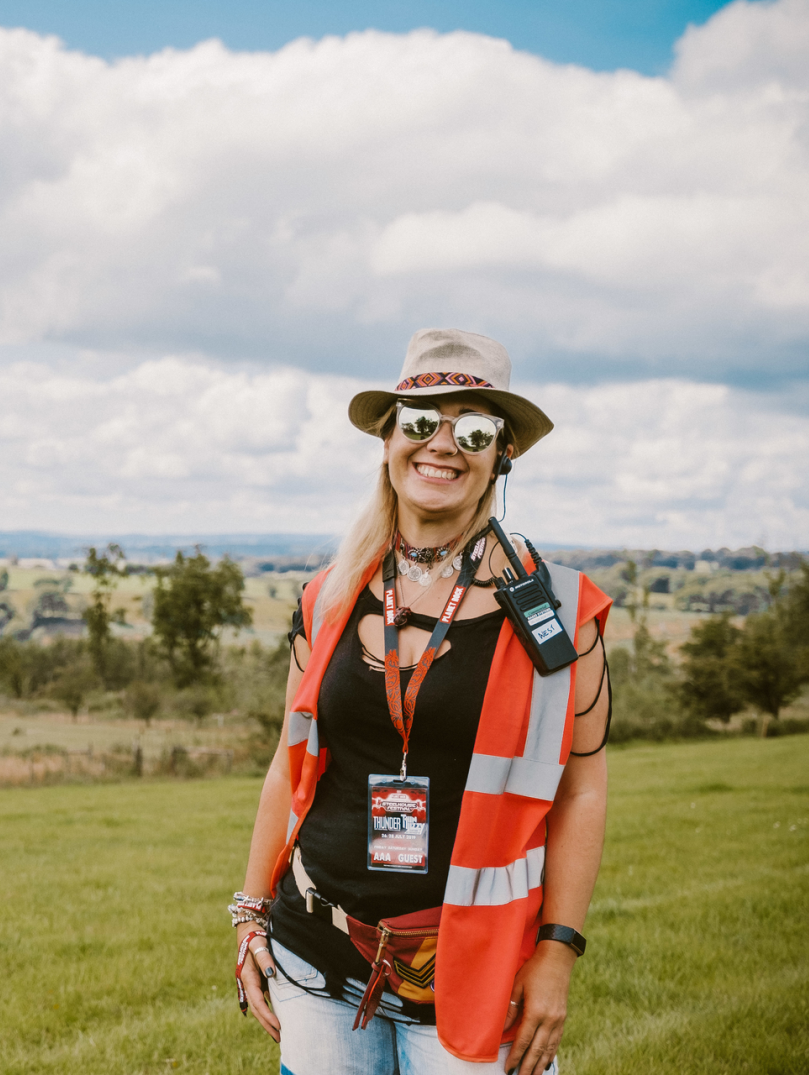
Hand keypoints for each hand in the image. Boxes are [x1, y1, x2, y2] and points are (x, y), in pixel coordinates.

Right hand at [236, 926, 280, 1041]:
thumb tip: (271, 973)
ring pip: (258, 1007)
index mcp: (247, 977)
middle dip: (267, 1024)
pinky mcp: (257, 982)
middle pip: (257, 1009)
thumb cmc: (256, 938)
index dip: (267, 1015)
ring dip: (267, 1020)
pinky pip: (262, 1000)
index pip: (257, 1002)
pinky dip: (268, 1010)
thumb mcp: (259, 945)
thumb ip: (265, 958)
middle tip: (279, 1038)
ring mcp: (252, 984)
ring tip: (278, 1034)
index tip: (278, 1025)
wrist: (249, 932)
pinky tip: (276, 1017)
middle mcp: (248, 984)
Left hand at [502, 942, 575, 1073]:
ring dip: (540, 1065)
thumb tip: (502, 1029)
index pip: (524, 1040)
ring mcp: (558, 1019)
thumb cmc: (534, 970)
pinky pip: (556, 1041)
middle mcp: (549, 1019)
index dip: (516, 1056)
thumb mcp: (517, 985)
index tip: (508, 1068)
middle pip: (537, 1049)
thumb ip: (510, 1008)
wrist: (558, 959)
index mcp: (536, 1011)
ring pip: (549, 1048)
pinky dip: (550, 1054)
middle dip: (528, 1067)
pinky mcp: (563, 1017)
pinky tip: (546, 1062)